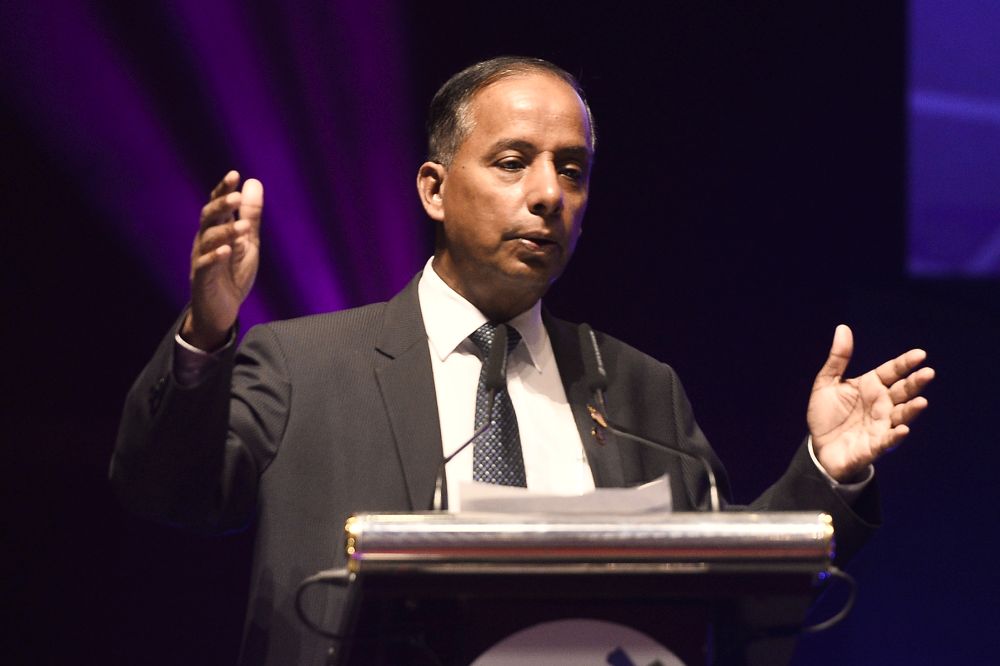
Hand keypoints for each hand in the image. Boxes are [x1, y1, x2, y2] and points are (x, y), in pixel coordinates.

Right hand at [181, 171, 263, 349]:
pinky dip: (215, 257)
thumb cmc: (233, 272)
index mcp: (216, 229)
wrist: (221, 309)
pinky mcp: (201, 279)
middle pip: (209, 217)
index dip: (223, 189)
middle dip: (221, 206)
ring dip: (226, 232)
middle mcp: (205, 240)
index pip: (217, 205)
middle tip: (236, 197)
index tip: (234, 174)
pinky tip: (227, 250)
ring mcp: (202, 258)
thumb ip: (250, 215)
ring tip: (244, 227)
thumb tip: (253, 182)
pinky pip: (205, 265)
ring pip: (208, 240)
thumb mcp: (248, 241)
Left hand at [808, 324, 934, 481]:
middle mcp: (881, 404)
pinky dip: (895, 436)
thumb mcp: (826, 383)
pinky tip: (903, 429)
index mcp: (871, 386)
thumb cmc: (826, 415)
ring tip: (922, 401)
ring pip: (901, 416)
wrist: (819, 448)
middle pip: (902, 391)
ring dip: (911, 410)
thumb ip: (837, 359)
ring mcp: (881, 425)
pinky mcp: (875, 446)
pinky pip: (887, 441)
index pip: (892, 371)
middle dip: (915, 383)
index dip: (905, 364)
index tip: (920, 354)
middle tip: (928, 373)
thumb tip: (843, 328)